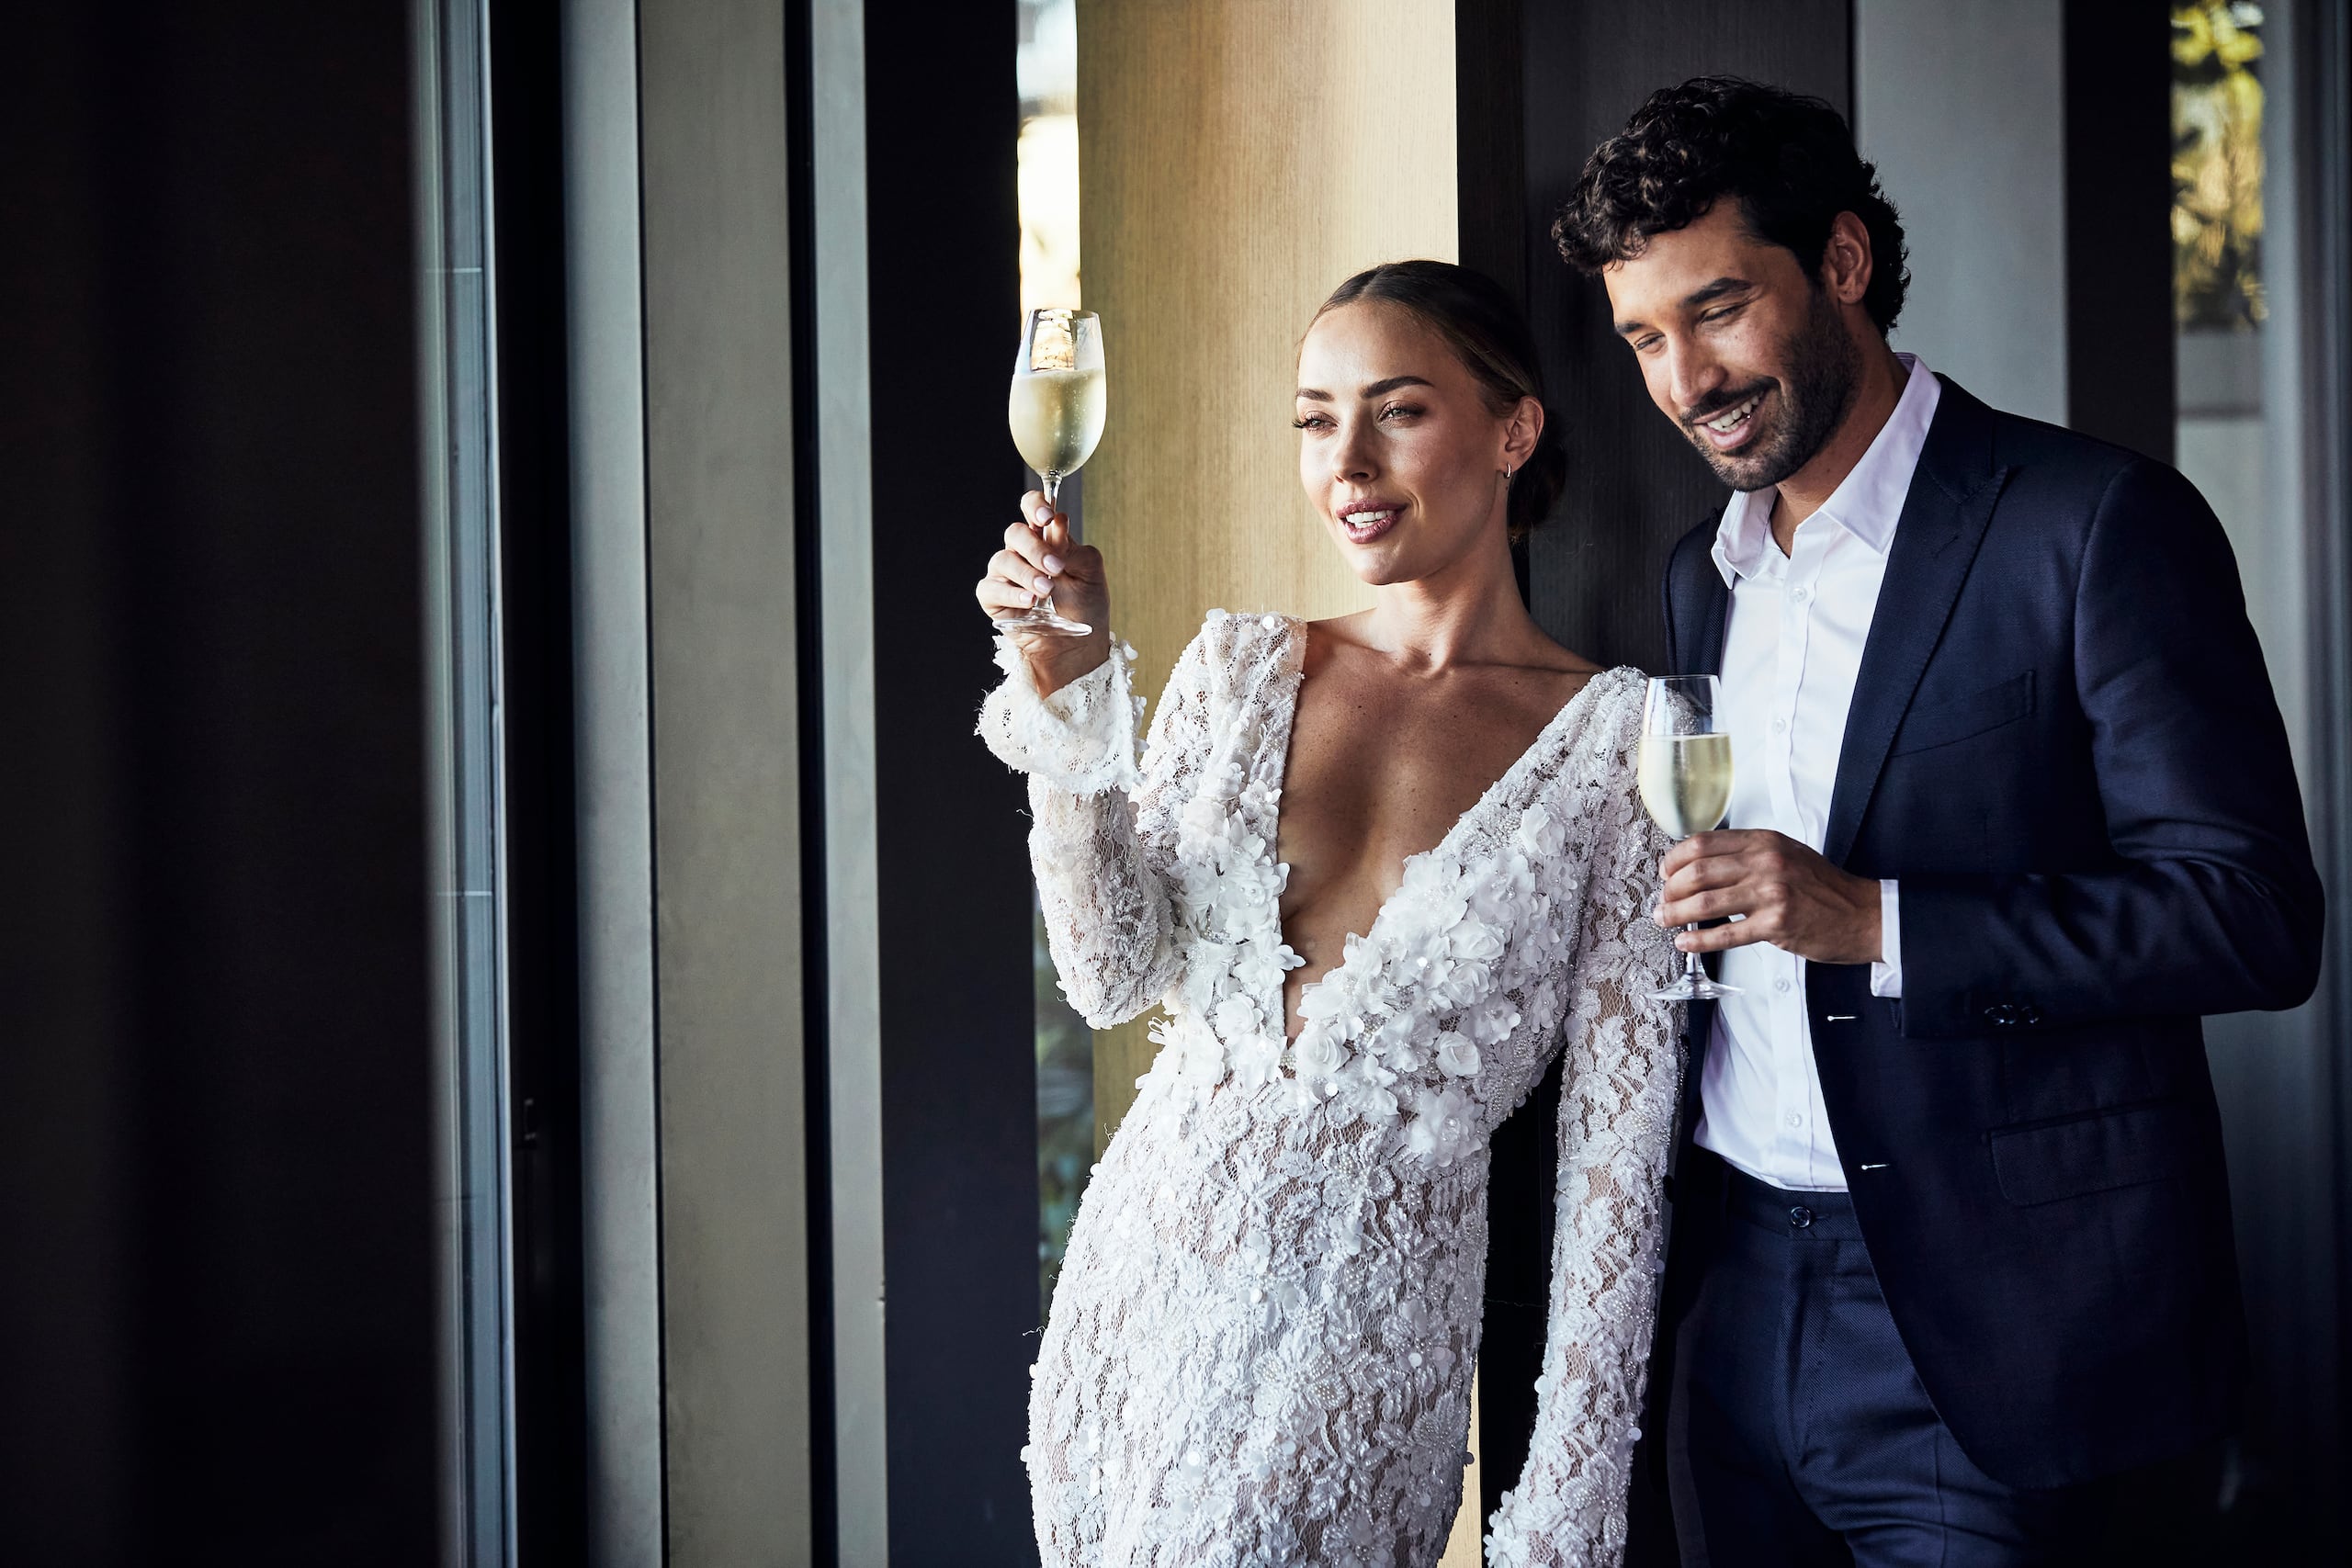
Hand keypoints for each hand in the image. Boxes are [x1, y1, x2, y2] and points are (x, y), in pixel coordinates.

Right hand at [973, 491, 1111, 693]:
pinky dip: (1010, 593)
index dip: (1035, 506)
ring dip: (1027, 573)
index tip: (1046, 517)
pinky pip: (991, 588)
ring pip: (1003, 560)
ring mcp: (1005, 575)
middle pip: (1015, 533)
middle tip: (1055, 567)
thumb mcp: (1090, 573)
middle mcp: (1022, 553)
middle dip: (1035, 547)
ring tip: (1046, 590)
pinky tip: (1029, 601)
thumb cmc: (1086, 607)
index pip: (1032, 509)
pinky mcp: (993, 599)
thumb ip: (1073, 548)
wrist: (1077, 646)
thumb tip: (1056, 524)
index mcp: (1046, 539)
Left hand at [1657, 829, 1882, 963]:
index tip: (1665, 873)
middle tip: (1662, 903)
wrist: (1862, 913)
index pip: (1703, 843)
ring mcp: (1771, 893)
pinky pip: (1726, 934)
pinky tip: (1685, 942)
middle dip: (1670, 890)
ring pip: (1705, 902)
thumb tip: (1699, 867)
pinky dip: (1699, 940)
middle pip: (1697, 872)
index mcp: (1764, 840)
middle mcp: (1765, 862)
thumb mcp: (1785, 854)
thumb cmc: (1821, 887)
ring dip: (1676, 914)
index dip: (1675, 860)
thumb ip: (1746, 855)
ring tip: (1664, 921)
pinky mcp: (1776, 924)